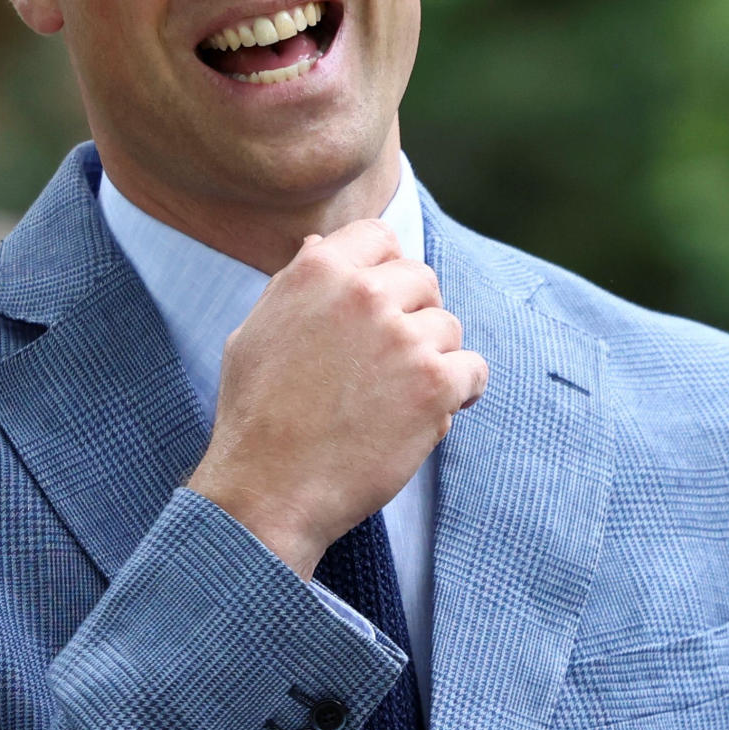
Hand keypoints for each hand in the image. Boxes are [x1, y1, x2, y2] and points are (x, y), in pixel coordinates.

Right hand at [187, 220, 486, 576]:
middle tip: (387, 364)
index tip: (380, 307)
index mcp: (318, 271)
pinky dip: (460, 392)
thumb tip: (321, 245)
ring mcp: (403, 338)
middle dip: (412, 317)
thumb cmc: (255, 416)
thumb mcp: (255, 332)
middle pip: (422, 281)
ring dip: (432, 360)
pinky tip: (428, 414)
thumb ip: (296, 285)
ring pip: (448, 328)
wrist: (268, 490)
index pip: (379, 239)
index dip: (384, 271)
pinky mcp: (434, 385)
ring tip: (394, 399)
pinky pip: (473, 370)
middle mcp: (364, 294)